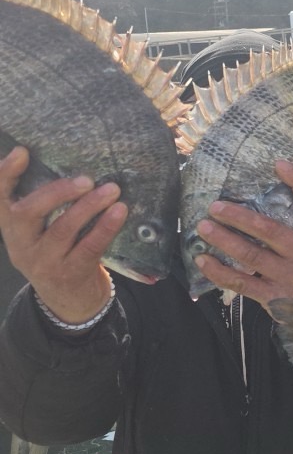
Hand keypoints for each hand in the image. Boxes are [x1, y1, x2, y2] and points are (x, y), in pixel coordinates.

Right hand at [0, 147, 117, 323]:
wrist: (70, 301)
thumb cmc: (60, 252)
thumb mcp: (42, 231)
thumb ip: (47, 205)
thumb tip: (76, 165)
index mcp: (11, 228)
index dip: (5, 175)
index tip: (21, 152)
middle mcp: (21, 244)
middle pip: (27, 213)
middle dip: (56, 193)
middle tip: (86, 179)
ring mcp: (44, 261)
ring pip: (62, 230)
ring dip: (89, 207)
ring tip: (112, 190)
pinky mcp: (69, 274)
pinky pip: (89, 247)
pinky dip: (106, 227)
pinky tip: (120, 212)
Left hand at [194, 160, 292, 306]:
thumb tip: (261, 189)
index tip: (279, 164)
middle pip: (270, 231)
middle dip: (239, 217)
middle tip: (215, 206)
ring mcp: (288, 276)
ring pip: (251, 256)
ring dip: (224, 240)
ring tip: (203, 227)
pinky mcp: (272, 296)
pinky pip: (241, 283)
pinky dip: (219, 272)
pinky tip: (202, 260)